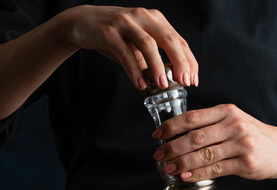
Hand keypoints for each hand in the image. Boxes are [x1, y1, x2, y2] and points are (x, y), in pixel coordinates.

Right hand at [62, 5, 197, 88]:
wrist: (82, 22)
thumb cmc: (113, 35)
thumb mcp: (137, 44)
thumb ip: (152, 59)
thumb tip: (167, 81)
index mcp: (155, 19)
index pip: (179, 40)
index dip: (189, 61)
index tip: (193, 80)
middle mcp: (143, 17)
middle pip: (169, 40)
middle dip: (180, 63)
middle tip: (185, 82)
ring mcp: (126, 22)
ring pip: (149, 45)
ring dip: (158, 67)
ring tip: (162, 85)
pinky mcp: (109, 32)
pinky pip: (125, 53)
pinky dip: (134, 70)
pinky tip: (139, 84)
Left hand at [151, 104, 276, 189]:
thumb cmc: (252, 135)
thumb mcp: (234, 120)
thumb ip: (210, 123)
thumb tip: (176, 133)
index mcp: (227, 111)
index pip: (193, 117)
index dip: (171, 127)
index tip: (157, 135)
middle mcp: (234, 125)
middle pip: (195, 137)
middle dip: (172, 147)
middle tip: (158, 155)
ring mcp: (242, 144)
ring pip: (204, 154)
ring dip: (182, 163)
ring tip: (168, 168)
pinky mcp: (246, 163)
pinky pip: (216, 169)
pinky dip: (198, 174)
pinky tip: (186, 176)